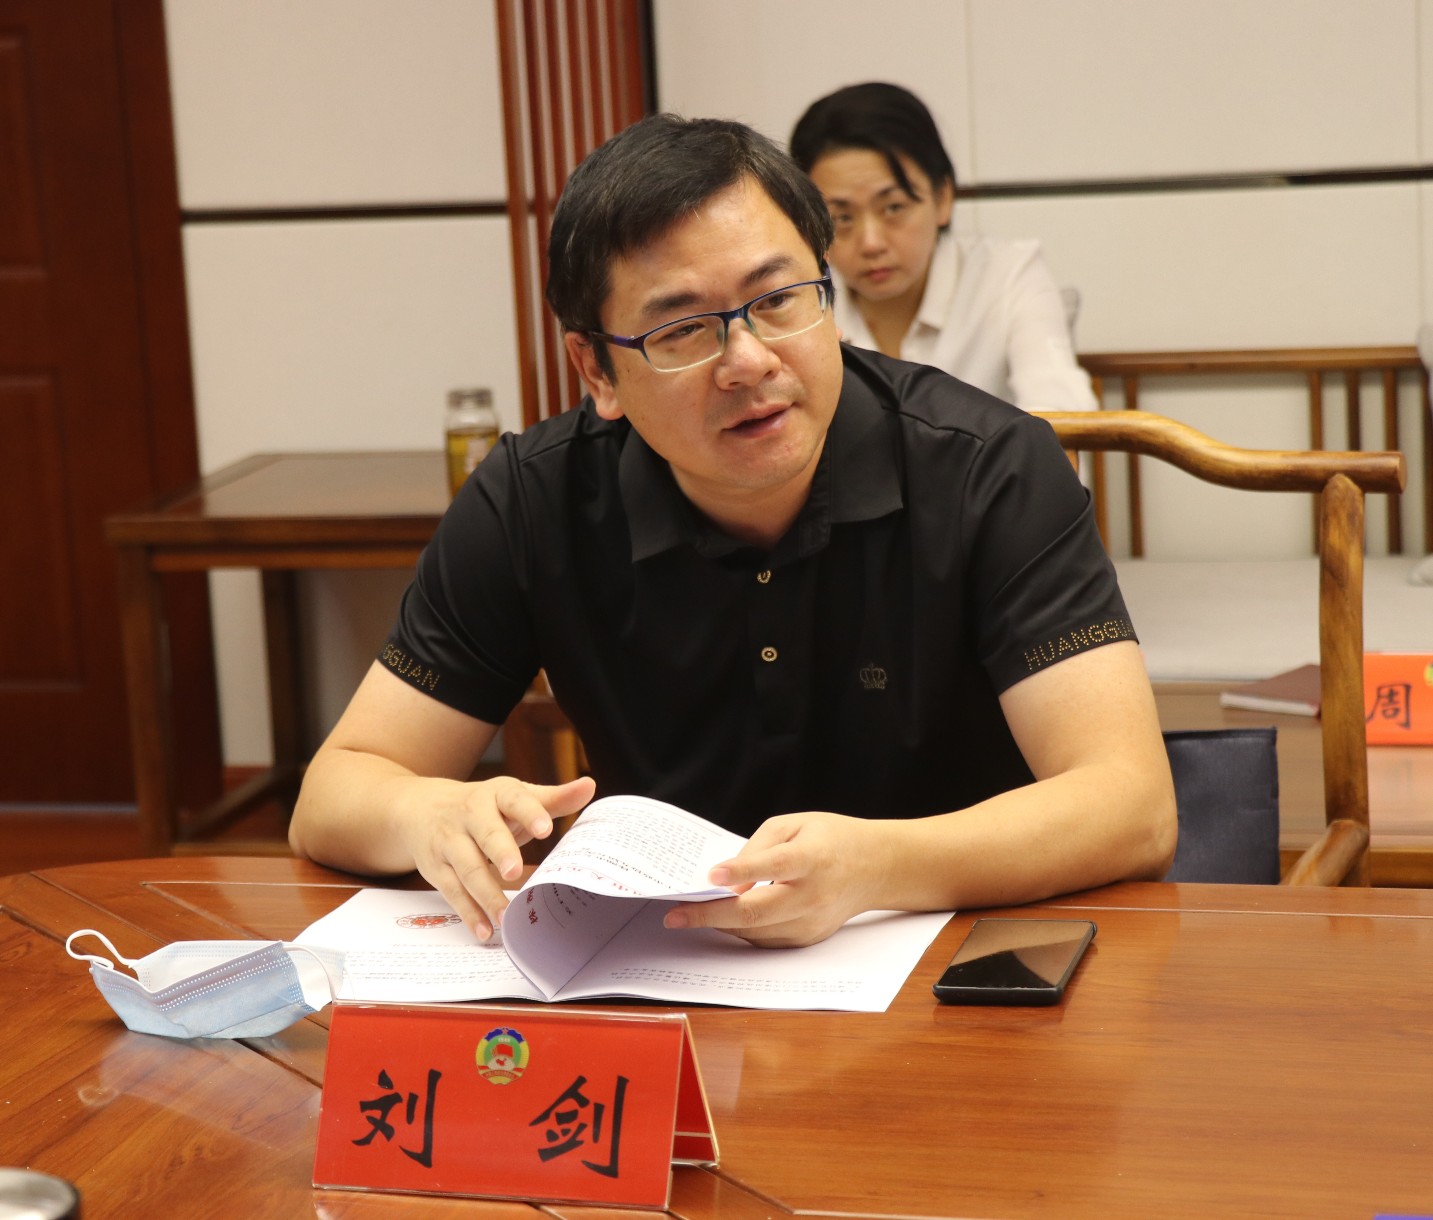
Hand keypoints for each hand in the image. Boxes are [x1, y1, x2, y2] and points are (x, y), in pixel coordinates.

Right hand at [390, 774, 595, 940]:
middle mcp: (470, 815)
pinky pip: (452, 892)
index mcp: (496, 794)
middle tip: (515, 871)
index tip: (546, 829)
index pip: (514, 799)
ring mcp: (449, 841)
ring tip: (507, 916)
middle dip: (500, 851)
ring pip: (468, 868)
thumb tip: (590, 787)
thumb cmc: (484, 807)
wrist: (421, 808)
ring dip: (486, 894)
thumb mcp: (514, 796)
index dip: (530, 813)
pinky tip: (484, 929)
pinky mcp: (436, 868)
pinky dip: (468, 912)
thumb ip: (552, 799)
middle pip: (486, 833)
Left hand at [663, 811, 890, 947]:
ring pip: (756, 932)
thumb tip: (727, 879)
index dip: (742, 870)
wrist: (875, 868)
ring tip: (690, 914)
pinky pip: (766, 939)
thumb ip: (759, 848)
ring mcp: (811, 921)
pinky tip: (723, 919)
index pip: (774, 865)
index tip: (710, 877)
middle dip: (711, 916)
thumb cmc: (831, 839)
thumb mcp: (795, 824)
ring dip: (720, 925)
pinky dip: (741, 931)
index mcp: (812, 858)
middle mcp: (812, 895)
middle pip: (757, 912)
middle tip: (676, 916)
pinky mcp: (808, 937)